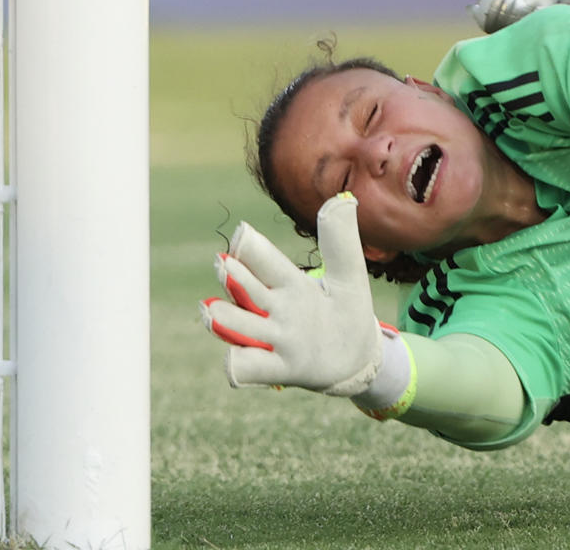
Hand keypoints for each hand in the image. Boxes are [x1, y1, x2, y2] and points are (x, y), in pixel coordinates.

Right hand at [200, 192, 384, 396]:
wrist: (358, 356)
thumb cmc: (347, 309)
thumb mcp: (349, 275)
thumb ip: (341, 241)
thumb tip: (343, 199)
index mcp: (289, 282)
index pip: (264, 261)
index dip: (251, 249)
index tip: (242, 235)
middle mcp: (275, 309)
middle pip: (246, 290)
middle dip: (232, 279)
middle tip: (221, 266)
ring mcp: (275, 339)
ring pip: (241, 326)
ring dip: (225, 320)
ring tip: (211, 311)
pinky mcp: (281, 370)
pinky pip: (253, 368)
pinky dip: (240, 365)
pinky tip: (234, 361)